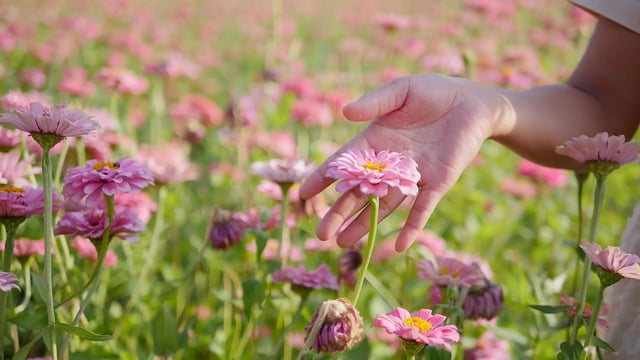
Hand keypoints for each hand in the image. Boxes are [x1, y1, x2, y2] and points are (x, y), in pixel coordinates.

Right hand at [299, 74, 502, 251]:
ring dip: (365, 225)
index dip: (323, 178)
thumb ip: (374, 103)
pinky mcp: (437, 183)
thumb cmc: (432, 92)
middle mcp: (388, 164)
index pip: (343, 163)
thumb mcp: (401, 91)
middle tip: (321, 234)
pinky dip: (412, 227)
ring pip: (384, 206)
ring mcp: (411, 176)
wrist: (472, 102)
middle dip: (339, 213)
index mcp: (374, 142)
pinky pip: (422, 209)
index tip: (304, 194)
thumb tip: (345, 113)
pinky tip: (400, 246)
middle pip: (359, 193)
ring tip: (344, 244)